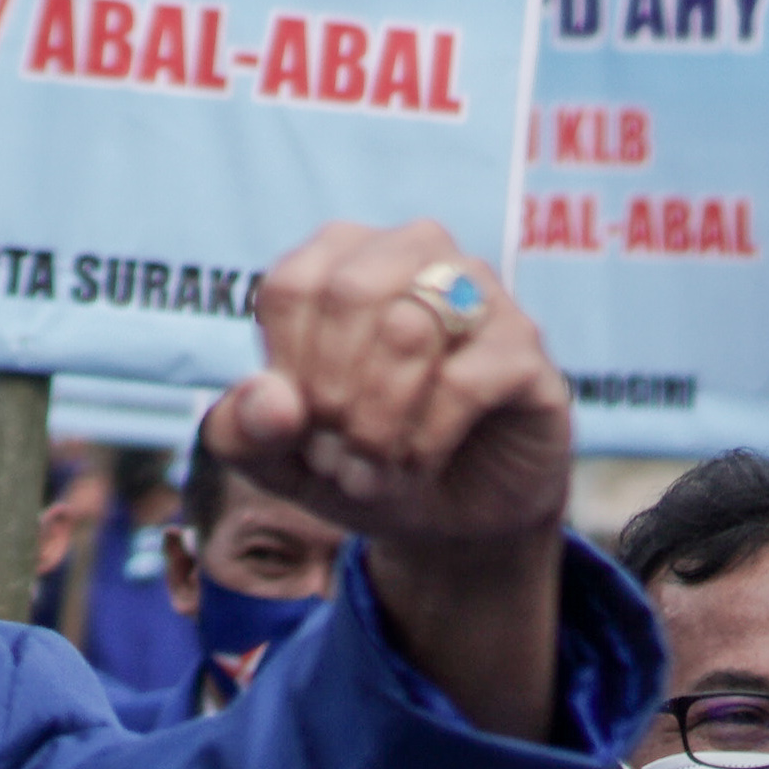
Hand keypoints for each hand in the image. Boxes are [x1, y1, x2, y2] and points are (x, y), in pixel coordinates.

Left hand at [212, 222, 570, 551]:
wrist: (451, 516)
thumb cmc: (356, 461)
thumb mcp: (279, 459)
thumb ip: (244, 430)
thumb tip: (268, 401)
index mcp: (341, 257)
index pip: (292, 286)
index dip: (285, 370)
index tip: (295, 427)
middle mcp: (414, 252)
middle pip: (349, 294)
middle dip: (330, 393)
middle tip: (332, 457)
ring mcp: (479, 292)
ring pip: (408, 328)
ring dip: (375, 421)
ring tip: (368, 472)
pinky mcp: (524, 346)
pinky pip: (464, 380)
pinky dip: (424, 439)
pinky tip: (415, 468)